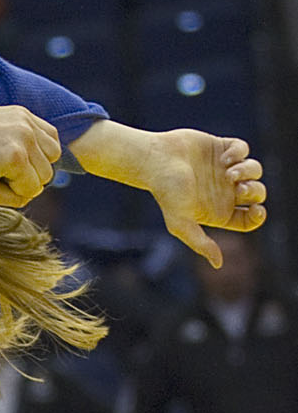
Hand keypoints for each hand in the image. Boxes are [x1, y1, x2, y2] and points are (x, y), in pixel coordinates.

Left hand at [0, 93, 59, 206]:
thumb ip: (11, 200)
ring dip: (38, 162)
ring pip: (54, 154)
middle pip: (47, 173)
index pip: (34, 189)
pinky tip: (25, 148)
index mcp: (16, 159)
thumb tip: (31, 195)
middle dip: (27, 179)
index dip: (16, 191)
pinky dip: (42, 145)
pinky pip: (50, 134)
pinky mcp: (25, 113)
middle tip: (3, 172)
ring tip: (15, 161)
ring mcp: (27, 123)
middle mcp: (27, 138)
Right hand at [68, 121, 266, 266]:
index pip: (250, 218)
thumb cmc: (165, 192)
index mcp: (218, 211)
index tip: (256, 210)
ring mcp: (224, 168)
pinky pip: (243, 148)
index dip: (259, 215)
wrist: (153, 160)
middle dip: (254, 191)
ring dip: (248, 171)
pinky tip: (224, 157)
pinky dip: (239, 152)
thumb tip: (219, 264)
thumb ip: (200, 243)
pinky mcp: (221, 147)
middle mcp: (224, 191)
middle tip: (239, 188)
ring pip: (254, 170)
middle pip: (257, 194)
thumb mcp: (180, 223)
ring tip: (230, 171)